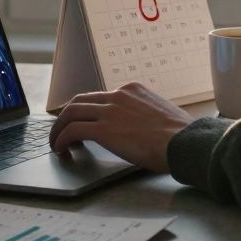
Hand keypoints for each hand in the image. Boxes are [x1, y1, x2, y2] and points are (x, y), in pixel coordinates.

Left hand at [49, 82, 193, 172]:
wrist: (184, 142)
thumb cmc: (179, 136)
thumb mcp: (160, 114)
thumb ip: (142, 116)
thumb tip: (135, 130)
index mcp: (132, 90)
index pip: (100, 97)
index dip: (86, 111)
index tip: (82, 123)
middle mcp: (118, 95)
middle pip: (79, 101)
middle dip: (66, 117)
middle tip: (61, 131)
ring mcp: (110, 110)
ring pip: (70, 113)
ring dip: (59, 128)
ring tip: (56, 143)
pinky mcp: (103, 129)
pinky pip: (72, 130)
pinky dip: (62, 139)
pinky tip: (62, 150)